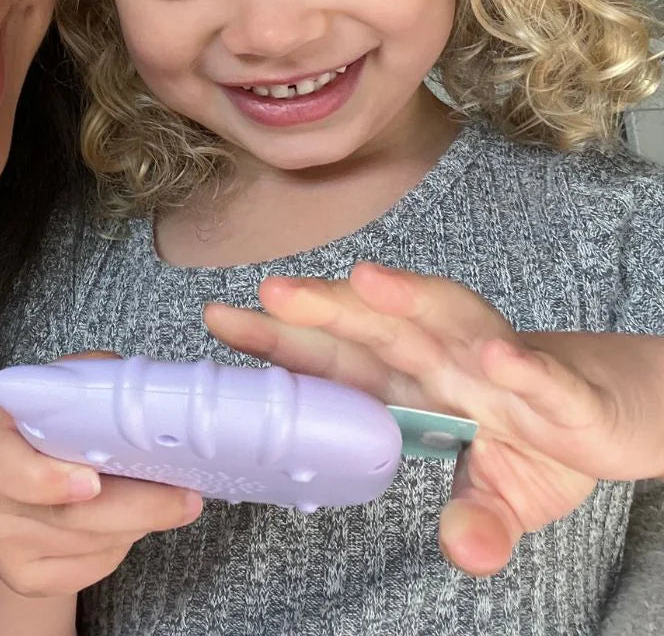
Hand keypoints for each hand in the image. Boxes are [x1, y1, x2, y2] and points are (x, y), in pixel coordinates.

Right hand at [0, 363, 203, 598]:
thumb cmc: (50, 432)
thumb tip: (146, 395)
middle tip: (183, 497)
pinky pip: (92, 567)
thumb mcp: (62, 394)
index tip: (92, 482)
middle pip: (68, 516)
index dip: (48, 478)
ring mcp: (5, 544)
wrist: (18, 488)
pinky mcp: (26, 577)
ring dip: (137, 521)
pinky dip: (120, 545)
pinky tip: (126, 521)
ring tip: (161, 497)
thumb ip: (93, 386)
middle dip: (136, 506)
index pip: (4, 466)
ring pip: (91, 542)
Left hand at [205, 263, 663, 576]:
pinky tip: (498, 359)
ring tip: (367, 283)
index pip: (336, 359)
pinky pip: (540, 377)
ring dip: (410, 300)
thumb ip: (471, 516)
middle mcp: (446, 360)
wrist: (609, 416)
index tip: (222, 321)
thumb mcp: (497, 496)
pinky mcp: (561, 386)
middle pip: (378, 327)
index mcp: (412, 384)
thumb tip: (460, 550)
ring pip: (451, 323)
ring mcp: (501, 366)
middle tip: (272, 293)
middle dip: (324, 308)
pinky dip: (520, 366)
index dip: (281, 340)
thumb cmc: (533, 443)